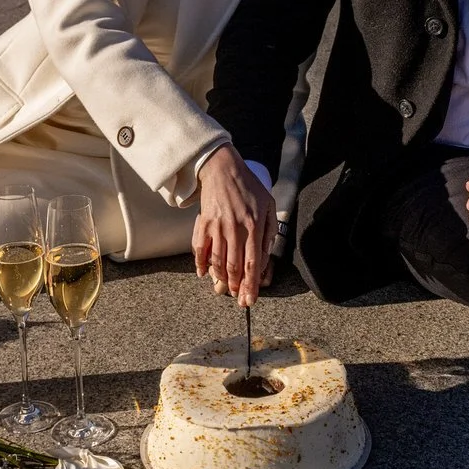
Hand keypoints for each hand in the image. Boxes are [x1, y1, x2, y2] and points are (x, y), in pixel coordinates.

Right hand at [194, 146, 276, 306]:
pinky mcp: (203, 223)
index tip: (249, 300)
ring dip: (220, 278)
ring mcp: (217, 226)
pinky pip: (199, 249)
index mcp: (254, 226)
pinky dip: (200, 264)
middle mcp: (235, 228)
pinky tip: (204, 273)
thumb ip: (269, 233)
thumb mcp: (269, 206)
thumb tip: (264, 258)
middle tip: (237, 299)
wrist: (223, 169)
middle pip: (234, 266)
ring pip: (217, 261)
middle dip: (236, 287)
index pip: (252, 263)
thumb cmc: (249, 188)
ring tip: (223, 289)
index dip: (251, 285)